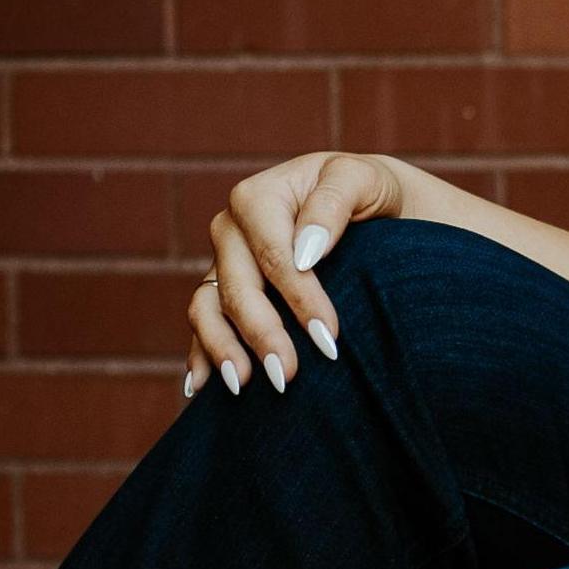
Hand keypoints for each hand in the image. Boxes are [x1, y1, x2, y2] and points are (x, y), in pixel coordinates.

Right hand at [187, 150, 404, 399]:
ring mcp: (223, 263)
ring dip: (223, 349)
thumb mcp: (360, 180)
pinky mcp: (223, 290)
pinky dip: (201, 355)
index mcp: (257, 199)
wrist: (368, 205)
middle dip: (262, 335)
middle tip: (287, 377)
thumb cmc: (368, 191)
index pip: (274, 256)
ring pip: (207, 309)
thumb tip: (305, 252)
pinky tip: (202, 388)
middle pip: (237, 289)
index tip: (329, 339)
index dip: (299, 298)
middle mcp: (230, 230)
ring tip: (244, 387)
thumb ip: (333, 204)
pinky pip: (203, 324)